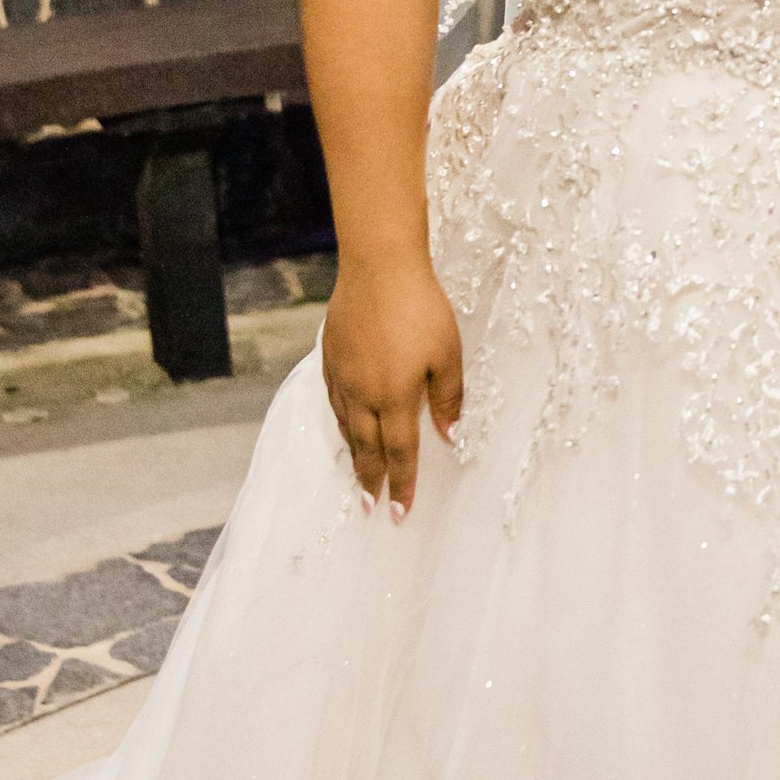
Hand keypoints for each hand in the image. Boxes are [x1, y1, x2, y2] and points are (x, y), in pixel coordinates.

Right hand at [321, 254, 464, 516]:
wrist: (377, 267)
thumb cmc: (421, 308)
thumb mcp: (448, 353)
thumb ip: (448, 397)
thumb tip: (448, 434)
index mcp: (395, 396)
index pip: (400, 452)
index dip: (401, 484)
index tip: (400, 513)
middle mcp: (363, 394)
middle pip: (366, 448)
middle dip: (371, 481)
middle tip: (372, 507)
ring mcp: (342, 377)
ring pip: (346, 428)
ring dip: (354, 456)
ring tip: (359, 477)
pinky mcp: (330, 359)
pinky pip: (334, 403)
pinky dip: (341, 424)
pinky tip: (346, 428)